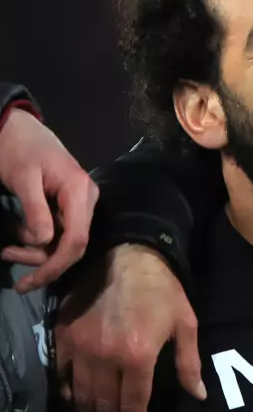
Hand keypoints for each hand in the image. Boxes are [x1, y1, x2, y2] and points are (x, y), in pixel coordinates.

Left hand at [0, 108, 97, 292]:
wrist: (19, 129)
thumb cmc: (20, 150)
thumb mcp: (23, 178)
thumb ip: (35, 210)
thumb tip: (44, 243)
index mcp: (79, 191)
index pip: (76, 239)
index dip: (55, 264)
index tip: (30, 281)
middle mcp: (86, 199)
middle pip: (72, 244)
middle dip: (42, 260)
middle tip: (7, 258)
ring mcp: (79, 204)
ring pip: (65, 241)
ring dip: (36, 251)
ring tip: (8, 248)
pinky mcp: (70, 206)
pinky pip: (60, 232)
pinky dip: (38, 241)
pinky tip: (19, 238)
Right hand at [55, 245, 205, 411]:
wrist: (127, 255)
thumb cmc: (163, 288)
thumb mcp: (186, 323)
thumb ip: (189, 363)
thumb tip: (199, 396)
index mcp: (138, 355)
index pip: (133, 403)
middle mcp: (106, 357)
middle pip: (104, 405)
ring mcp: (81, 348)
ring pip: (80, 395)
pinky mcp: (64, 336)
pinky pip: (60, 374)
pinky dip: (66, 393)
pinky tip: (74, 402)